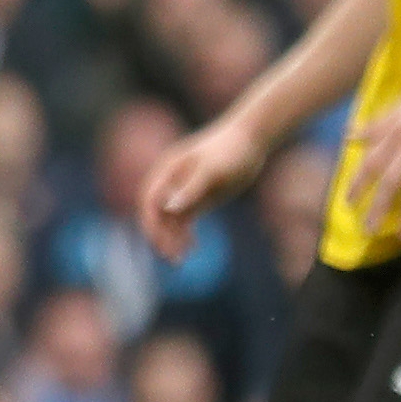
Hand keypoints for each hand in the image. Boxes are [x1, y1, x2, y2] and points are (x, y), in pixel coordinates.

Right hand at [135, 113, 267, 260]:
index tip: (159, 243)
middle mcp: (171, 183)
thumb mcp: (212, 170)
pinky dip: (184, 235)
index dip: (151, 223)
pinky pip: (184, 220)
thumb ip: (190, 188)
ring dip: (172, 239)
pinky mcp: (198, 198)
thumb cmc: (231, 150)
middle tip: (171, 258)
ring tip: (180, 260)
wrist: (251, 140)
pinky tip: (192, 247)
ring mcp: (184, 191)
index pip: (149, 201)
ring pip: (170, 220)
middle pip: (156, 214)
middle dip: (160, 237)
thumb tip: (167, 208)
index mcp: (167, 172)